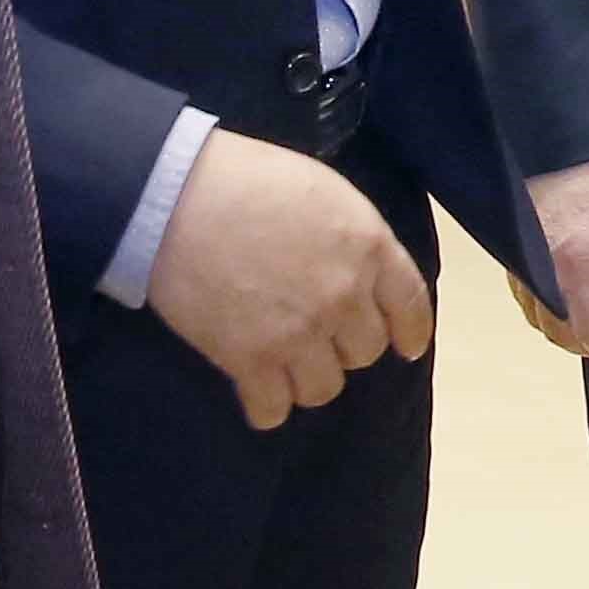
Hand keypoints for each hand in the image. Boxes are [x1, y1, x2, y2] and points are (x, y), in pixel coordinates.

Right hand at [140, 132, 432, 429]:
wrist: (178, 196)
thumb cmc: (249, 179)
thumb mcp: (324, 192)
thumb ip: (352, 238)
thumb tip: (359, 270)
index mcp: (368, 246)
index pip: (411, 304)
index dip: (411, 332)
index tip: (406, 347)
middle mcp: (344, 295)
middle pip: (365, 351)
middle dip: (344, 347)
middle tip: (316, 335)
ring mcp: (300, 332)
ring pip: (325, 388)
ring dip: (307, 379)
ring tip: (285, 364)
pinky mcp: (250, 359)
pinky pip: (273, 409)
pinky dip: (267, 406)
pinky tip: (258, 393)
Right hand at [527, 151, 588, 367]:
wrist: (564, 126)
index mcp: (577, 262)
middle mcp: (540, 268)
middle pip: (560, 331)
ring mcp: (520, 259)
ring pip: (537, 318)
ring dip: (566, 330)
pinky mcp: (510, 247)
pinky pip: (523, 295)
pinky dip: (545, 309)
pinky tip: (571, 298)